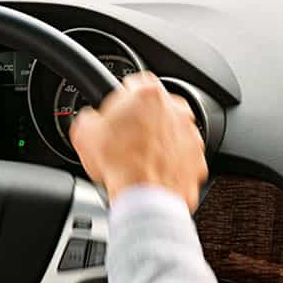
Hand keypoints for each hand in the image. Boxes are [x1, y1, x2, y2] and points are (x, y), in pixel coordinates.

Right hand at [69, 72, 206, 211]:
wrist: (144, 199)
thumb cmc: (119, 166)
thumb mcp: (85, 135)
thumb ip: (88, 119)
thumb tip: (88, 122)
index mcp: (149, 95)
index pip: (136, 84)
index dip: (123, 98)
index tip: (118, 111)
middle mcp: (176, 111)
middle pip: (158, 108)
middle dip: (144, 120)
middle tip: (126, 138)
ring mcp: (191, 137)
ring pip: (173, 133)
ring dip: (160, 142)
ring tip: (139, 159)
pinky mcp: (197, 160)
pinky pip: (184, 158)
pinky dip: (172, 164)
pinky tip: (154, 173)